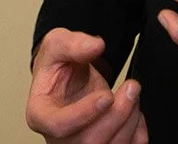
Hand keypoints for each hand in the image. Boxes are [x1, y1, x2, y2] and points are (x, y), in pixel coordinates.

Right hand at [25, 28, 148, 142]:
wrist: (68, 78)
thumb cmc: (58, 65)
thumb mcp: (57, 44)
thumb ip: (73, 44)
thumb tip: (96, 46)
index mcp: (40, 114)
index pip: (58, 126)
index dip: (84, 114)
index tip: (107, 96)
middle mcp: (58, 138)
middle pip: (88, 142)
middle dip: (116, 116)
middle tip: (132, 87)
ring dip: (130, 121)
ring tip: (133, 93)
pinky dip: (137, 133)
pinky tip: (133, 111)